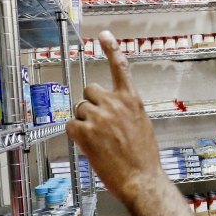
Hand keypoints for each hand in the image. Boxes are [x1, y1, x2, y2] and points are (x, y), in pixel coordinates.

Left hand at [67, 31, 167, 209]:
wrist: (141, 179)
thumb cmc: (144, 157)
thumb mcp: (142, 124)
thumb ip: (127, 110)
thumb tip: (114, 108)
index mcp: (131, 100)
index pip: (120, 67)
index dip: (111, 49)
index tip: (104, 36)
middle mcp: (114, 104)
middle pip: (90, 91)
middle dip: (91, 104)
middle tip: (99, 124)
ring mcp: (98, 117)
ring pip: (80, 109)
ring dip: (84, 122)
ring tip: (99, 140)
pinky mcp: (85, 133)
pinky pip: (71, 126)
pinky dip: (76, 135)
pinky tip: (89, 145)